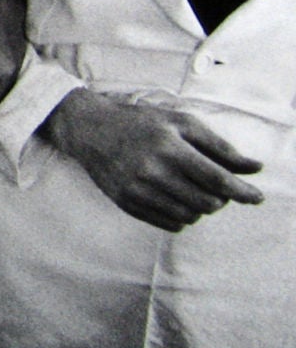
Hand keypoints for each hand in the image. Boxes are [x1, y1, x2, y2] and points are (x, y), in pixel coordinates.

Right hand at [41, 87, 264, 231]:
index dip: (242, 192)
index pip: (216, 180)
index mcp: (168, 147)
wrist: (90, 129)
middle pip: (206, 203)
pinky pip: (169, 224)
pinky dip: (182, 216)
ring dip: (200, 208)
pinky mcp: (127, 204)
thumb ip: (218, 145)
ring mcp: (137, 191)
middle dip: (220, 198)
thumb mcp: (180, 122)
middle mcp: (152, 172)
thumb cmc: (139, 122)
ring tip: (193, 190)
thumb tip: (254, 168)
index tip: (257, 197)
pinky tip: (176, 199)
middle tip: (214, 186)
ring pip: (190, 216)